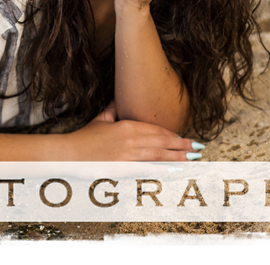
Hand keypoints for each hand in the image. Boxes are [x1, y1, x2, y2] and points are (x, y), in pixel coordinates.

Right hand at [67, 102, 199, 160]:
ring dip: (179, 157)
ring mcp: (128, 155)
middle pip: (162, 142)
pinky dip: (164, 169)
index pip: (156, 130)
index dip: (172, 135)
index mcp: (127, 126)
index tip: (183, 138)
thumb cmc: (85, 137)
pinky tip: (175, 170)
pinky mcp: (124, 168)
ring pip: (160, 155)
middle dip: (182, 146)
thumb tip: (120, 99)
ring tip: (193, 159)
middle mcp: (131, 139)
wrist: (71, 153)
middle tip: (198, 148)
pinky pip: (149, 169)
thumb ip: (114, 109)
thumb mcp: (101, 119)